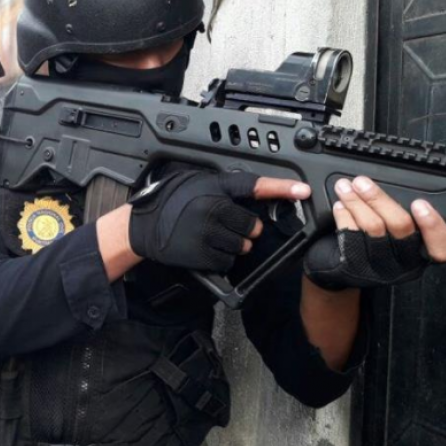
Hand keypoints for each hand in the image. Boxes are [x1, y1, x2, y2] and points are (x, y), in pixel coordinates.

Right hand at [128, 170, 311, 272]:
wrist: (141, 227)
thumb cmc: (168, 203)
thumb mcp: (195, 184)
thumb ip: (223, 188)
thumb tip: (253, 192)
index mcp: (214, 188)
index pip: (254, 186)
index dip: (282, 188)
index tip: (303, 190)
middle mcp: (213, 209)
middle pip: (252, 226)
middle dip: (246, 230)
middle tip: (226, 226)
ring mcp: (208, 234)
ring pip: (242, 246)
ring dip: (234, 246)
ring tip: (213, 238)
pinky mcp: (202, 254)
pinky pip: (228, 261)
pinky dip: (222, 259)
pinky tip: (206, 249)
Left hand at [304, 176, 445, 290]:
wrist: (342, 275)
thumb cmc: (375, 249)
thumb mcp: (397, 237)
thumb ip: (400, 217)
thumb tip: (394, 188)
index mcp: (422, 255)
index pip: (441, 248)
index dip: (434, 227)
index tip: (420, 204)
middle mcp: (405, 264)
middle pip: (400, 226)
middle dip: (379, 199)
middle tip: (362, 182)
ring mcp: (380, 268)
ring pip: (373, 228)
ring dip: (356, 203)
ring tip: (345, 187)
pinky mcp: (356, 269)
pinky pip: (350, 238)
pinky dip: (344, 217)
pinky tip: (340, 206)